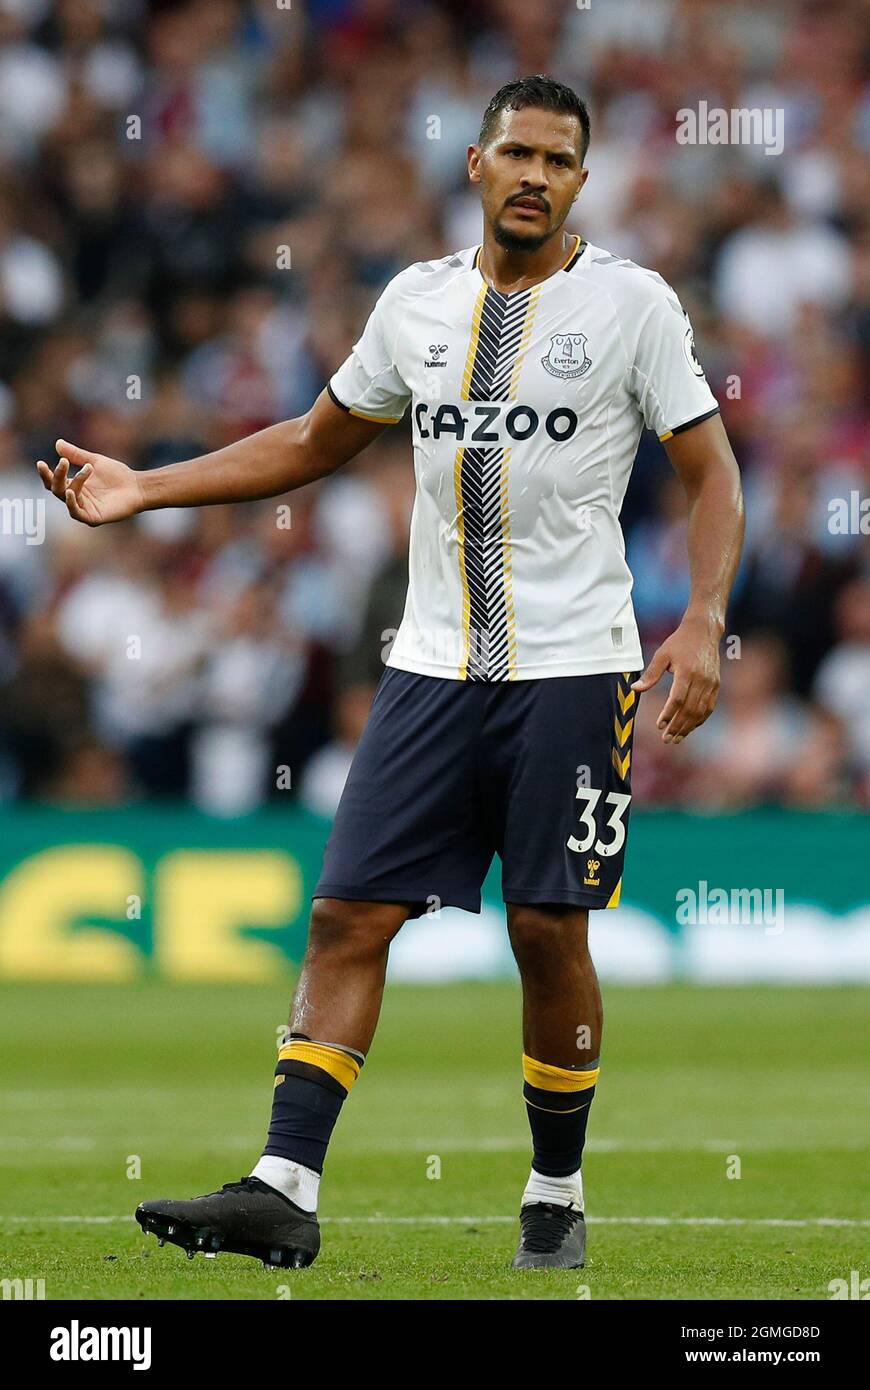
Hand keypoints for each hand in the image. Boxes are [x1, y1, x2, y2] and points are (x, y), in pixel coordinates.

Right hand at [36, 439, 145, 526]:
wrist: (137, 486)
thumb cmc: (118, 474)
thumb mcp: (94, 461)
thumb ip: (76, 454)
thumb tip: (57, 443)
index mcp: (74, 485)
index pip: (54, 481)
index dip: (46, 473)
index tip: (41, 463)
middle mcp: (76, 498)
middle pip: (57, 489)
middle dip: (57, 475)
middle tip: (64, 462)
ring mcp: (84, 509)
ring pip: (67, 497)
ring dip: (73, 483)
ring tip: (85, 470)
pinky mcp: (93, 517)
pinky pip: (76, 512)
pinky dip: (71, 503)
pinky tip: (70, 491)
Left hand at [631, 616, 721, 742]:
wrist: (704, 632)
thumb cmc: (679, 642)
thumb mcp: (662, 655)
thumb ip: (650, 674)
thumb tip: (635, 690)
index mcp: (687, 672)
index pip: (678, 699)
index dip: (669, 714)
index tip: (659, 725)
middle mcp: (701, 680)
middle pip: (690, 709)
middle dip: (677, 727)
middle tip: (666, 739)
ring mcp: (711, 684)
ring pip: (700, 711)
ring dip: (688, 727)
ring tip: (676, 738)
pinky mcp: (716, 685)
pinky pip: (709, 707)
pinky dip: (700, 720)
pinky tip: (690, 727)